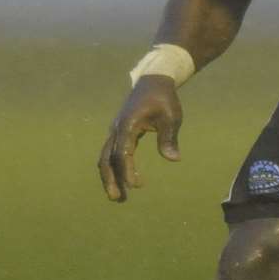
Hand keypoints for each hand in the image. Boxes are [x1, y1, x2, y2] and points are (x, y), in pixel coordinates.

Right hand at [97, 76, 182, 201]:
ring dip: (109, 176)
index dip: (127, 171)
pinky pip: (110, 153)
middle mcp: (117, 129)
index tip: (137, 186)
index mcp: (128, 125)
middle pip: (106, 158)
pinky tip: (121, 179)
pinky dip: (112, 168)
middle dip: (111, 179)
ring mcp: (115, 130)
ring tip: (117, 196)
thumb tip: (174, 159)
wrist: (152, 81)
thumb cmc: (164, 98)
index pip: (123, 153)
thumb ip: (169, 138)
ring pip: (104, 157)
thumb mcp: (171, 116)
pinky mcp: (118, 132)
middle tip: (118, 199)